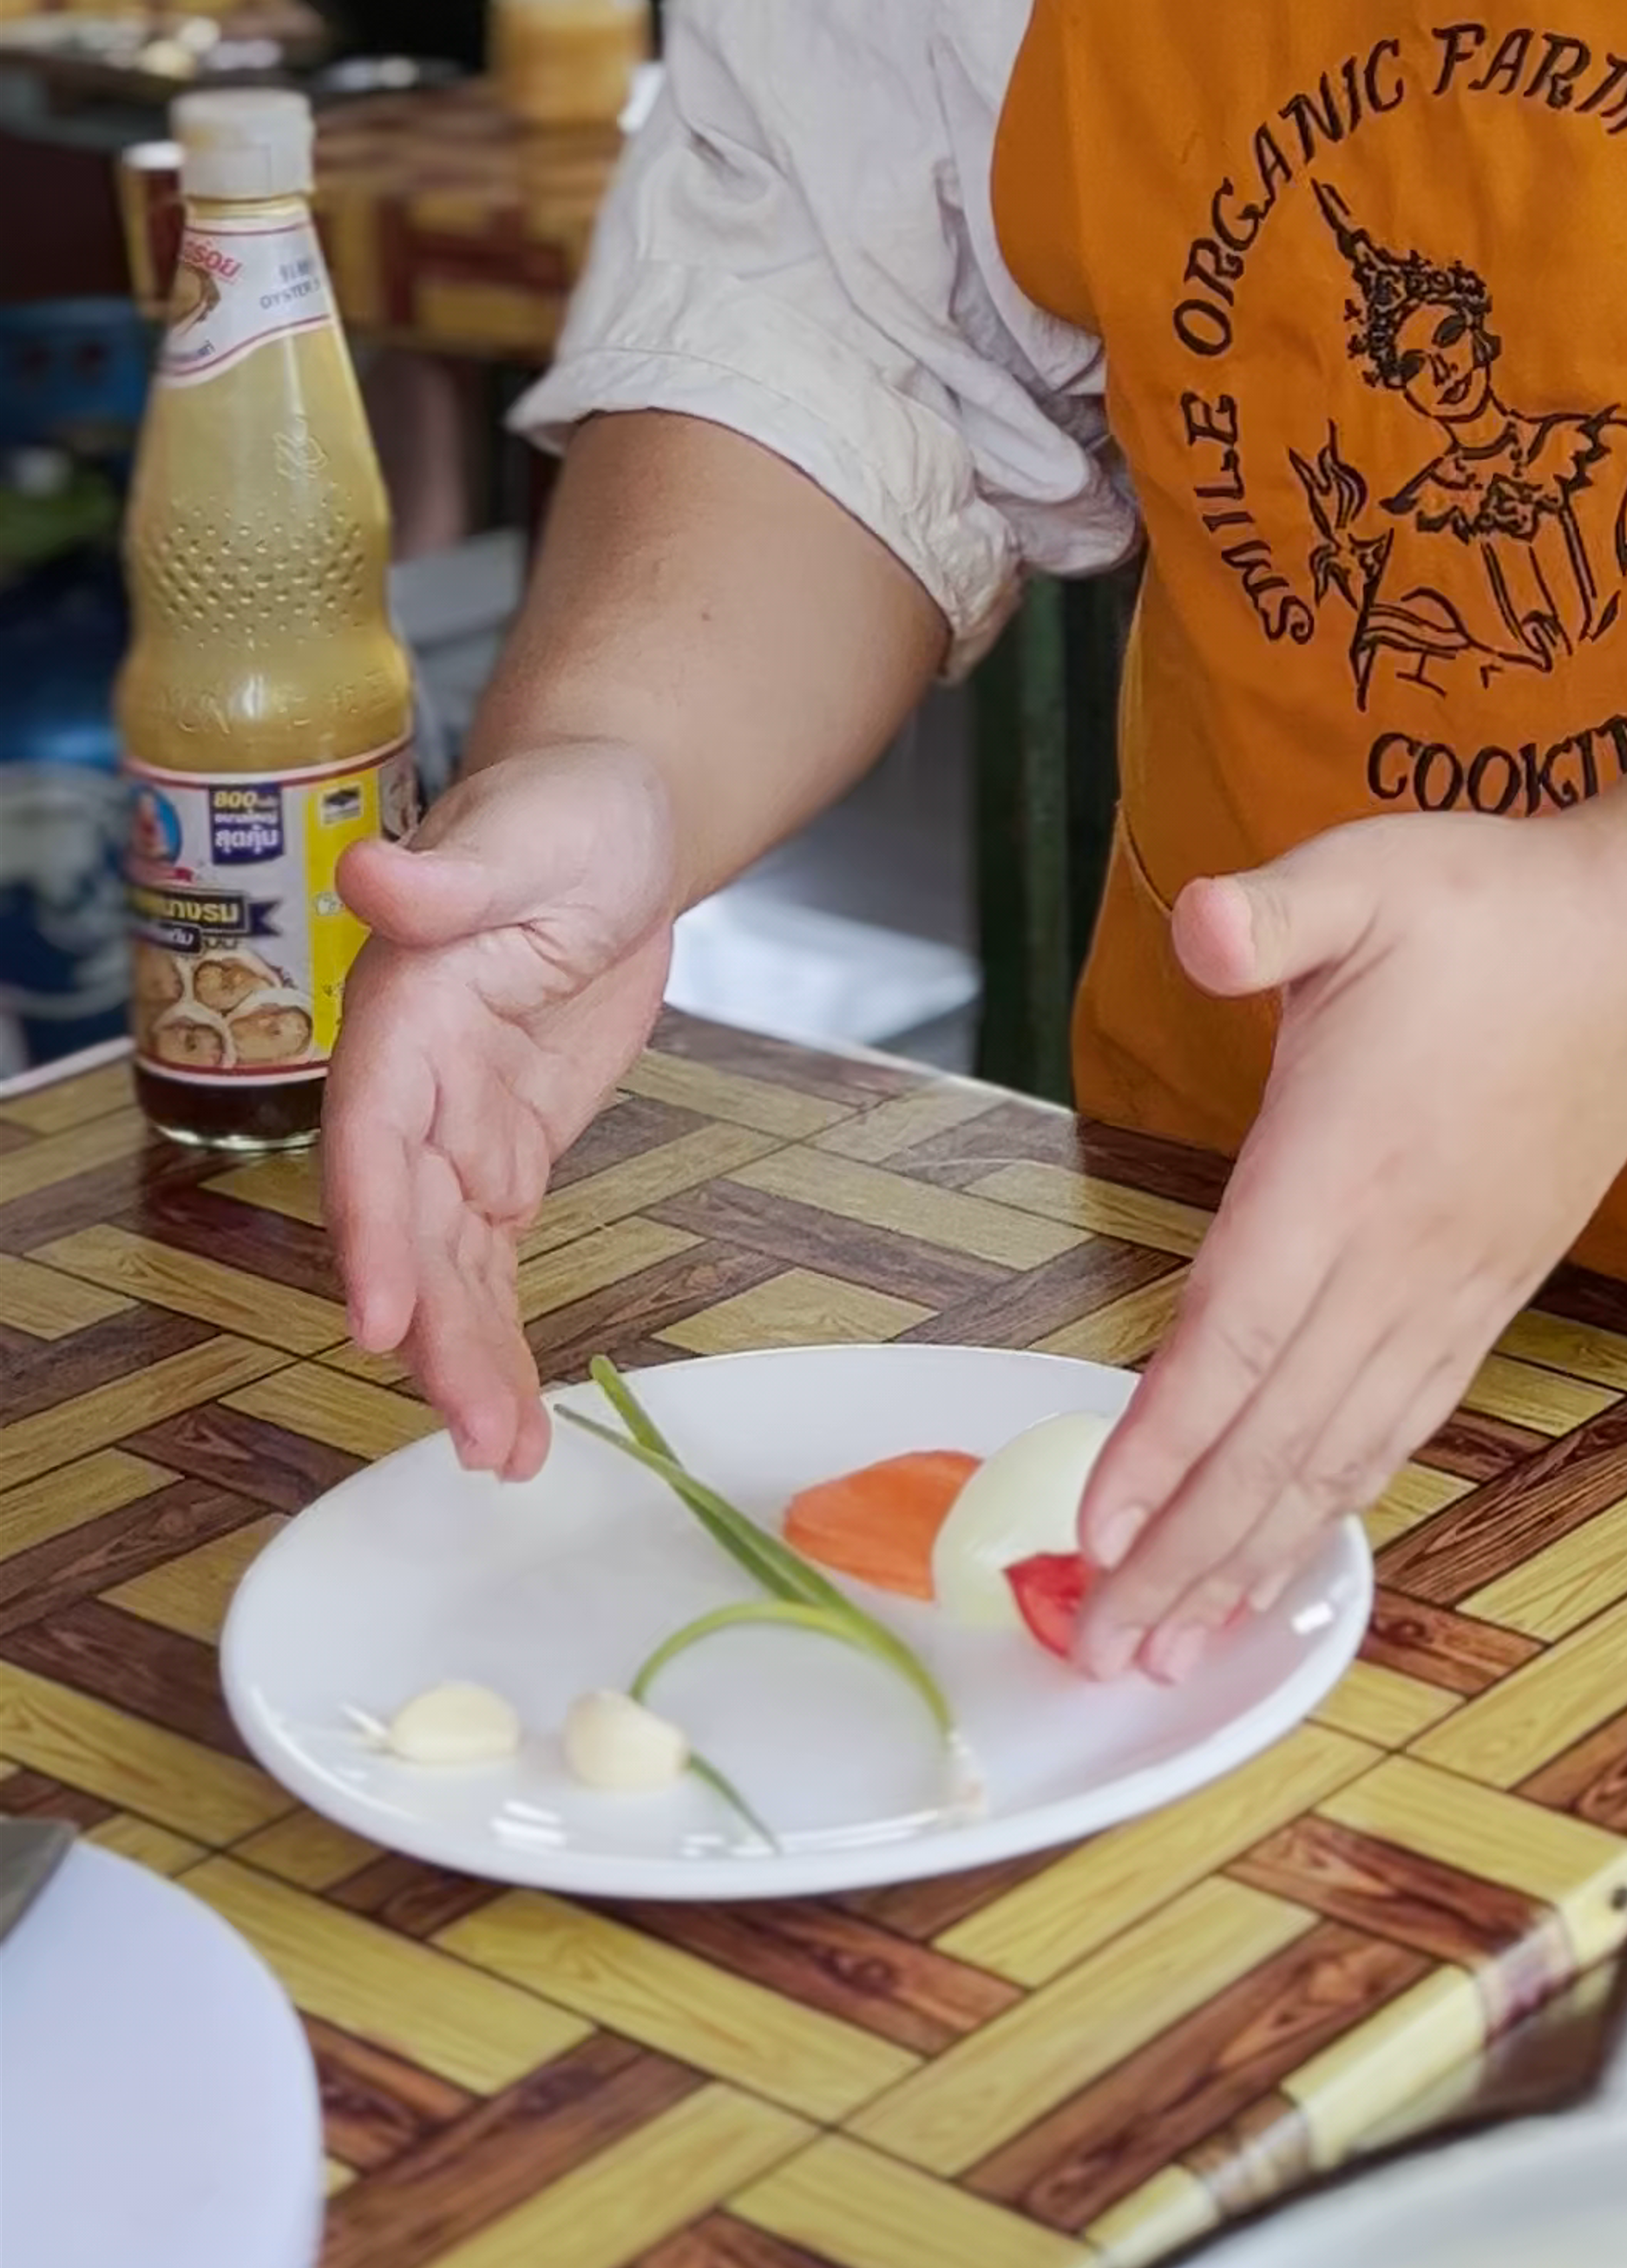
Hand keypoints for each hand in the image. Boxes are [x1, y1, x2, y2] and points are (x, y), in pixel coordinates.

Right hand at [325, 741, 680, 1472]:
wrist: (615, 826)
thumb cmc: (564, 811)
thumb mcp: (526, 830)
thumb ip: (449, 874)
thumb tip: (371, 874)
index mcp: (403, 1012)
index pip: (372, 1134)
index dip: (372, 1229)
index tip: (379, 1318)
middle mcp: (412, 1086)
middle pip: (411, 1229)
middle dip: (435, 1336)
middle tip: (478, 1434)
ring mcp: (457, 1132)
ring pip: (449, 1268)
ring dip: (468, 1362)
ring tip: (504, 1456)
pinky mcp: (504, 1159)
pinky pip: (492, 1264)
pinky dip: (500, 1338)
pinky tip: (516, 1421)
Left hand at [1054, 814, 1626, 1682]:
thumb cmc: (1496, 913)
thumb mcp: (1368, 877)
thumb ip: (1273, 912)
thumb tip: (1202, 925)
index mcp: (1345, 1163)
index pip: (1241, 1326)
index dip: (1167, 1437)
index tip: (1098, 1528)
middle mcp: (1396, 1253)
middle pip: (1279, 1431)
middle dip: (1187, 1547)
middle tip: (1107, 1644)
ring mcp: (1448, 1289)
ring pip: (1339, 1452)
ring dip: (1254, 1554)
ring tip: (1179, 1641)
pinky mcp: (1483, 1298)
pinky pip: (1399, 1426)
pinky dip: (1335, 1503)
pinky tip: (1288, 1554)